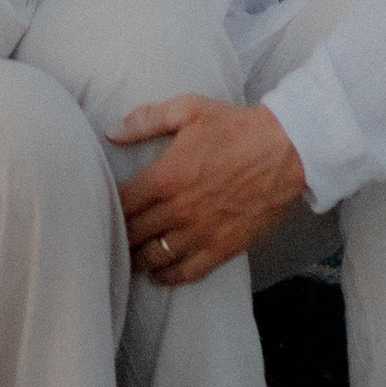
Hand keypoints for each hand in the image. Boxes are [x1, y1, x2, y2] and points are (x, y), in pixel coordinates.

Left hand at [112, 95, 307, 285]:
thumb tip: (111, 131)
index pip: (121, 201)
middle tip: (105, 237)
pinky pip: (188, 272)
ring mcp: (201, 232)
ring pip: (155, 257)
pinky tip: (158, 275)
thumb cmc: (237, 127)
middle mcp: (179, 210)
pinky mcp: (224, 247)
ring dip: (136, 260)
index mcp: (165, 177)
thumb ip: (146, 120)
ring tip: (125, 259)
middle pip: (133, 233)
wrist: (288, 150)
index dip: (106, 206)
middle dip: (116, 235)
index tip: (97, 207)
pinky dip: (168, 277)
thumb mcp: (189, 109)